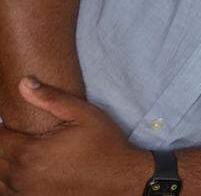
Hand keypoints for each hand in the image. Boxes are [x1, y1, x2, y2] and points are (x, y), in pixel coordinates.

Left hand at [0, 77, 151, 194]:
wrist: (122, 180)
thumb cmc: (105, 145)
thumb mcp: (84, 115)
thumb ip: (51, 98)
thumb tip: (23, 83)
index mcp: (30, 153)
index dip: (3, 129)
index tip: (14, 125)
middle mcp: (23, 176)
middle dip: (3, 146)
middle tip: (21, 138)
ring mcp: (27, 193)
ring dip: (5, 166)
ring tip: (22, 155)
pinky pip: (9, 193)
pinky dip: (11, 183)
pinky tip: (26, 173)